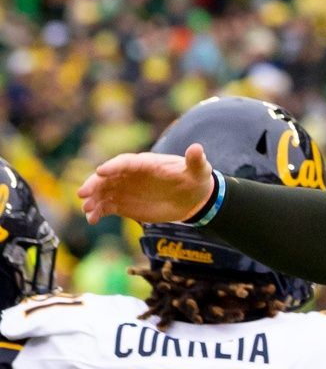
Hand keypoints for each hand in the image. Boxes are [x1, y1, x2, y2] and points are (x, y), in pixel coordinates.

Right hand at [77, 144, 214, 224]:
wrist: (192, 198)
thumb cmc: (195, 179)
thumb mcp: (200, 170)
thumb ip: (196, 161)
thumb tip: (197, 148)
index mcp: (146, 163)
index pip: (125, 162)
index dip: (113, 166)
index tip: (100, 171)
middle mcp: (130, 174)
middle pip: (107, 177)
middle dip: (94, 184)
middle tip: (83, 194)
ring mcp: (125, 189)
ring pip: (103, 192)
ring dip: (93, 199)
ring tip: (86, 209)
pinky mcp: (123, 203)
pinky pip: (106, 206)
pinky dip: (98, 212)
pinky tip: (92, 219)